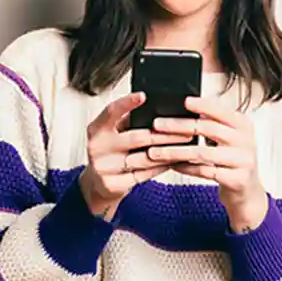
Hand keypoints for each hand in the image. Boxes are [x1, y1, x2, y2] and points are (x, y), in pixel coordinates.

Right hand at [79, 92, 192, 220]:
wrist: (96, 184)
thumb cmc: (110, 152)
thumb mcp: (112, 134)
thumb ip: (128, 122)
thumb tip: (157, 107)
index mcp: (96, 130)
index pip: (111, 112)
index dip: (126, 103)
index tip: (143, 96)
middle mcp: (97, 147)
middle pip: (136, 137)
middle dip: (164, 134)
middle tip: (185, 129)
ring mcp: (104, 167)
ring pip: (144, 158)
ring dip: (167, 151)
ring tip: (185, 145)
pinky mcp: (113, 184)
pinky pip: (144, 174)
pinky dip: (161, 167)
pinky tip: (172, 160)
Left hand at [147, 96, 268, 231]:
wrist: (247, 191)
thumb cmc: (232, 160)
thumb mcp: (228, 138)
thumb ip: (212, 123)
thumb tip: (186, 107)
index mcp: (243, 125)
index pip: (221, 111)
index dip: (202, 105)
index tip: (183, 101)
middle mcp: (245, 140)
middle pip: (208, 129)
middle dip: (179, 126)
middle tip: (157, 126)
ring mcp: (242, 161)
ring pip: (202, 153)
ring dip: (175, 151)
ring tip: (156, 151)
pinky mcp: (236, 179)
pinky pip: (204, 172)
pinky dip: (186, 168)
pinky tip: (172, 165)